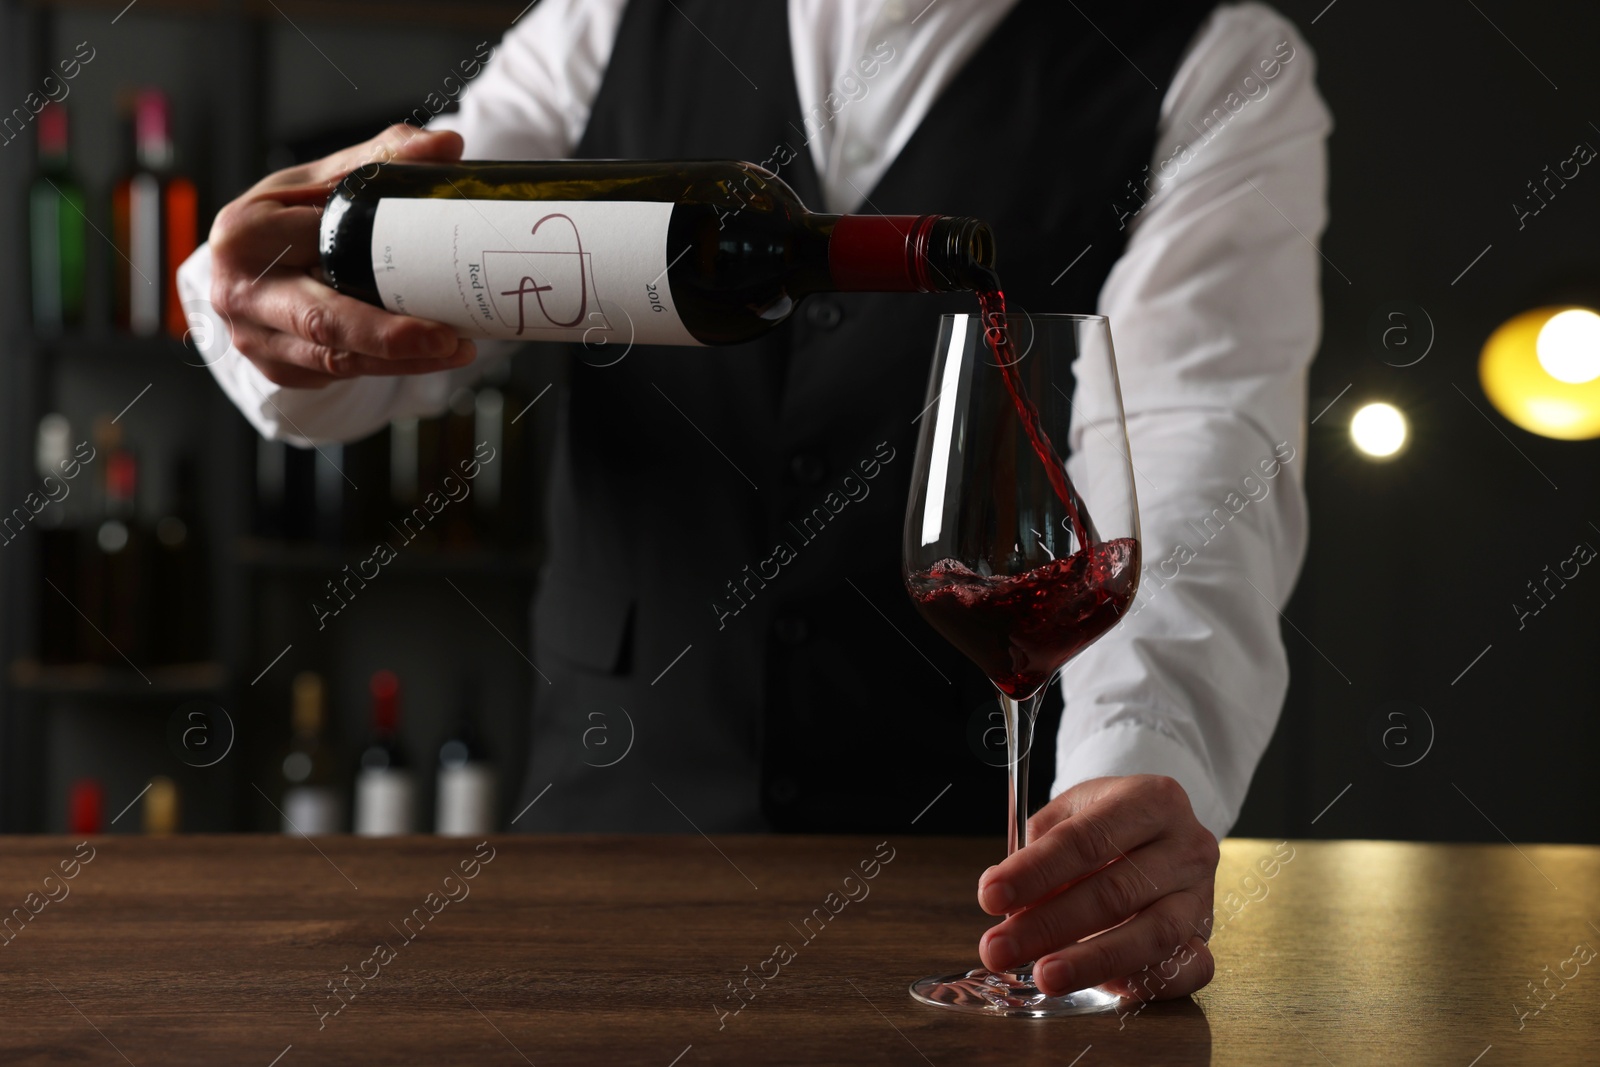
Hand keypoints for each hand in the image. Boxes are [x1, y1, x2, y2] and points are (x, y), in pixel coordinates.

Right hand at [209, 124, 476, 388]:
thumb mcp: (327, 179)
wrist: (251, 263)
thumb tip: (448, 147)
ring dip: (402, 362)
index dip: (378, 260)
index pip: (321, 246)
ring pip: (337, 360)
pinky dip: (385, 368)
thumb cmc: (292, 217)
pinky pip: (338, 375)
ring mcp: (254, 338)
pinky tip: (425, 358)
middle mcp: (239, 292)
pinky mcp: (278, 368)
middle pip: (323, 323)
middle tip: (451, 340)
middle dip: (391, 338)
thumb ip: (383, 159)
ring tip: (456, 350)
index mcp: (245, 234)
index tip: (439, 269)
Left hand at [976, 774, 1218, 1001]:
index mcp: (1151, 800)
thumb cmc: (1107, 823)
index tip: (990, 897)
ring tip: (1043, 976)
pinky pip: (1188, 967)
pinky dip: (1147, 983)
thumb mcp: (1071, 812)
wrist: (1160, 829)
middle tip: (999, 948)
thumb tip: (1007, 902)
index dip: (1034, 872)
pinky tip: (1104, 989)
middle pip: (1114, 891)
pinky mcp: (1207, 934)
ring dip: (1092, 962)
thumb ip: (1039, 849)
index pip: (1086, 839)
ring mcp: (1202, 892)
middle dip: (1048, 925)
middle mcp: (1186, 845)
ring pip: (1152, 934)